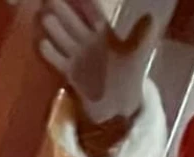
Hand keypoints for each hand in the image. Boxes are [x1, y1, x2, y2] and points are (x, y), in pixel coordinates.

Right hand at [37, 0, 176, 125]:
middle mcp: (89, 43)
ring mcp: (78, 57)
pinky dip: (50, 53)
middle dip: (63, 11)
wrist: (120, 108)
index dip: (85, 4)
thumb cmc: (129, 79)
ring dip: (54, 29)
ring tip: (44, 17)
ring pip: (63, 38)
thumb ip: (141, 37)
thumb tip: (151, 17)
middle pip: (73, 23)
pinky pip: (57, 59)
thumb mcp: (137, 56)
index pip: (93, 14)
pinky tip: (41, 44)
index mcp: (105, 36)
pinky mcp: (70, 73)